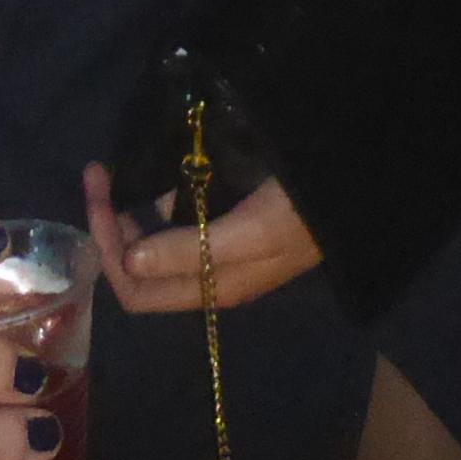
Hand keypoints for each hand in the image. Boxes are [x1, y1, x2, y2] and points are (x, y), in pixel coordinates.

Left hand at [85, 155, 323, 315]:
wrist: (360, 187)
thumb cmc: (307, 211)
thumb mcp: (254, 232)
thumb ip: (192, 249)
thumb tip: (128, 261)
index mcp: (211, 288)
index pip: (136, 290)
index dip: (110, 249)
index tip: (100, 193)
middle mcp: (208, 277)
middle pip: (138, 269)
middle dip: (110, 225)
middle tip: (99, 173)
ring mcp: (219, 251)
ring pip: (157, 244)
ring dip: (131, 211)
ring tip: (119, 169)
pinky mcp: (233, 225)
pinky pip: (181, 222)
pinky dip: (159, 200)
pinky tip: (161, 170)